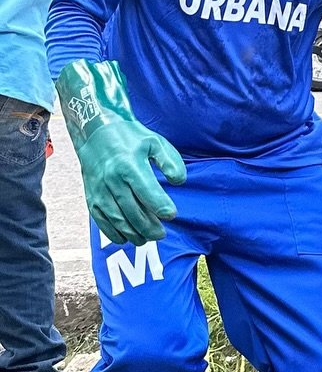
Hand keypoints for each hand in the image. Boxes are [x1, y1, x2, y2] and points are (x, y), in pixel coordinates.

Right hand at [56, 60, 185, 245]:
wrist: (96, 133)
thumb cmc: (131, 139)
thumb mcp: (155, 142)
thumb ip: (170, 161)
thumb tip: (179, 181)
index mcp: (129, 165)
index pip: (146, 190)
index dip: (159, 205)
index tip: (171, 215)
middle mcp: (111, 179)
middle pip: (131, 209)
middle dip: (148, 226)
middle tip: (161, 234)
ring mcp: (99, 190)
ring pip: (116, 218)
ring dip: (132, 233)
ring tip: (147, 238)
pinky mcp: (91, 197)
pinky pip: (101, 220)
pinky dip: (113, 233)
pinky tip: (127, 238)